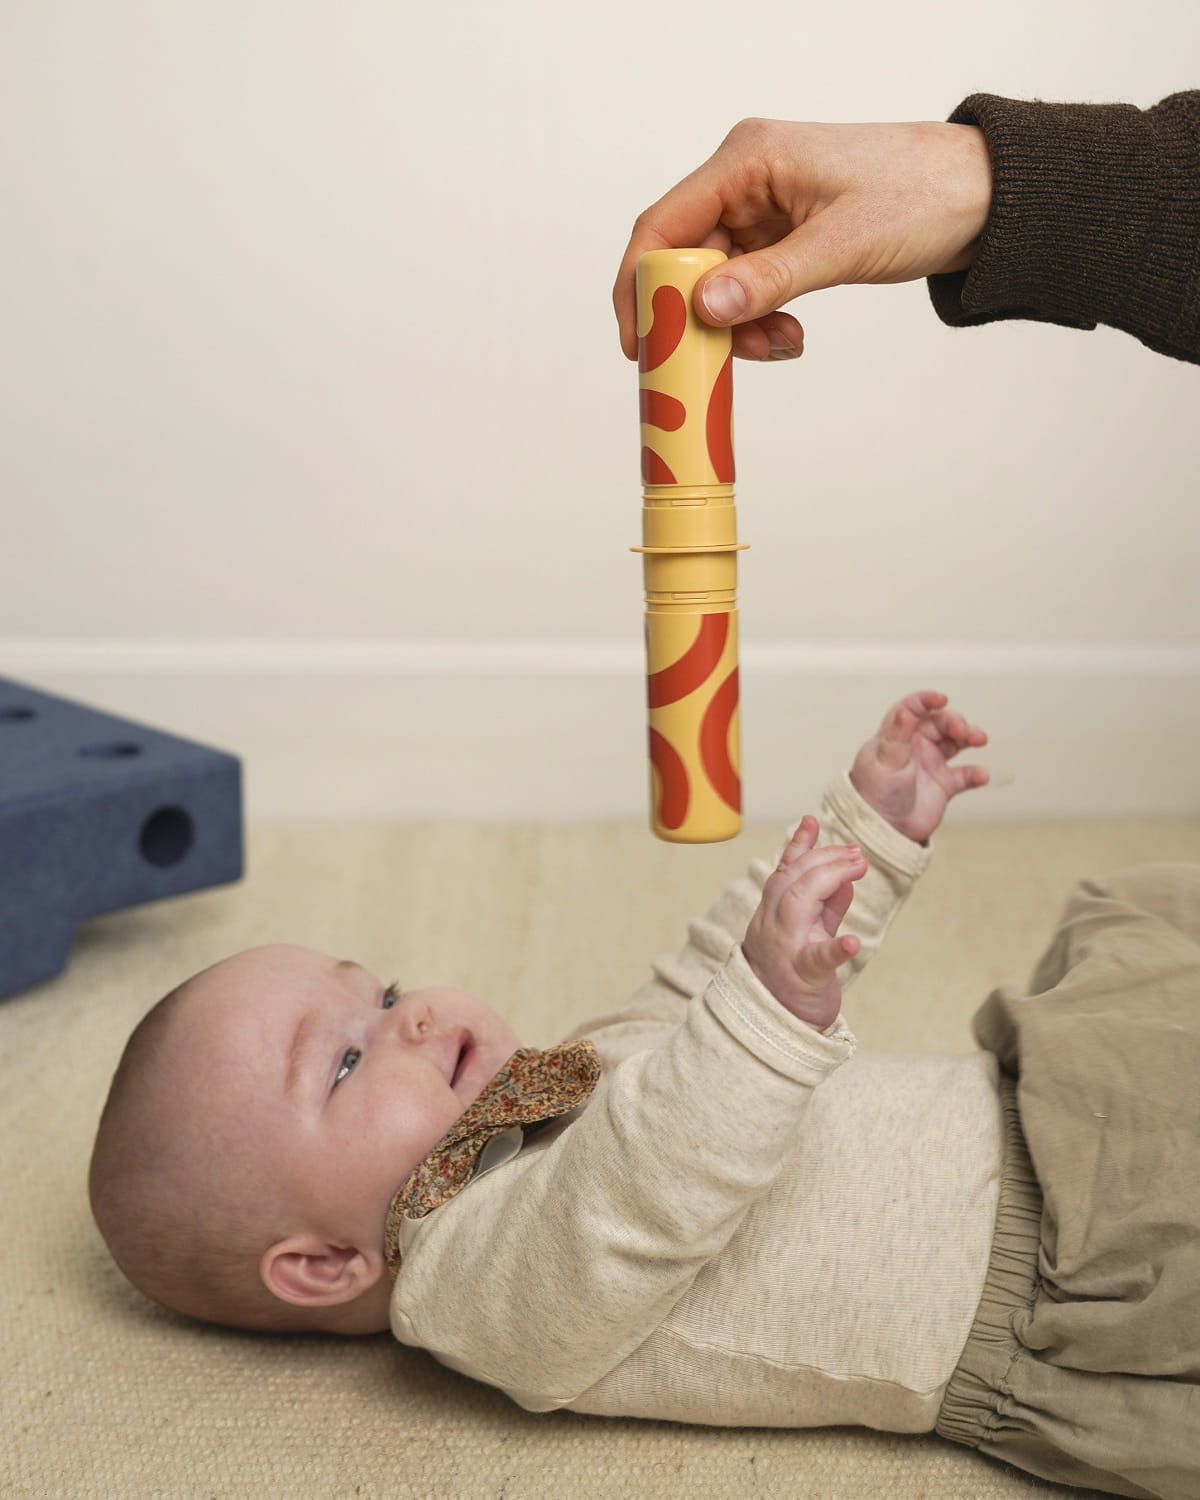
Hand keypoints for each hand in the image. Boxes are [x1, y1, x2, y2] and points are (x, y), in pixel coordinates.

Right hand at [613, 118, 990, 360]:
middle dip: (699, 318)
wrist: (985, 196)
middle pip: (685, 261)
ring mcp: (763, 210)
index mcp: (748, 159)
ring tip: (782, 346)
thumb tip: (705, 308)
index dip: (640, 286)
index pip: (664, 225)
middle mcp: (746, 180)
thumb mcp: (843, 243)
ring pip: (716, 284)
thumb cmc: (924, 195)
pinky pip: (748, 289)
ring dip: (738, 327)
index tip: (638, 344)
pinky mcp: (784, 237)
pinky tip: (791, 336)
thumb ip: (770, 280)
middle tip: (717, 364)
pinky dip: (760, 321)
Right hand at [743, 816, 865, 1030]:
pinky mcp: (804, 978)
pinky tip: (854, 942)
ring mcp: (786, 950)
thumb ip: (826, 906)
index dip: (799, 845)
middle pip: (792, 881)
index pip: (784, 872)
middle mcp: (773, 927)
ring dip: (829, 880)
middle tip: (857, 853)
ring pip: (797, 904)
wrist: (775, 1024)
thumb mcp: (808, 934)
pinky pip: (817, 960)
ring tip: (856, 869)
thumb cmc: (792, 976)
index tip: (812, 820)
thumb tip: (846, 879)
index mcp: (773, 915)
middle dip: (825, 860)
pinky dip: (837, 949)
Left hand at [849, 691, 988, 844]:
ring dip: (969, 737)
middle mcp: (915, 745)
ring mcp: (931, 763)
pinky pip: (965, 774)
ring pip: (956, 742)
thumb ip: (898, 735)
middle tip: (963, 731)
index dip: (926, 700)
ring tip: (980, 740)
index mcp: (897, 735)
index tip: (941, 699)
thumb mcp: (885, 761)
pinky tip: (982, 775)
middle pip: (941, 722)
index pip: (912, 708)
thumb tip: (906, 710)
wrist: (881, 829)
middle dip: (955, 722)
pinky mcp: (944, 785)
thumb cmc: (874, 792)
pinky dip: (976, 773)